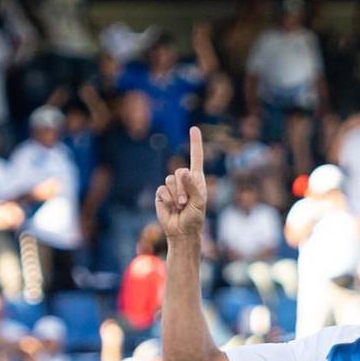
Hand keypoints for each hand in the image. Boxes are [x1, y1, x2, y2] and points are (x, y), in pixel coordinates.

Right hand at [153, 125, 206, 241]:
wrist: (182, 232)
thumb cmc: (194, 218)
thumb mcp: (199, 202)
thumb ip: (193, 186)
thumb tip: (183, 171)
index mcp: (197, 179)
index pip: (196, 157)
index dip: (195, 143)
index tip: (194, 128)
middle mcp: (184, 180)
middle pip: (180, 171)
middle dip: (183, 188)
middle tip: (186, 203)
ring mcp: (172, 186)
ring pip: (169, 180)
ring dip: (175, 196)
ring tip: (180, 207)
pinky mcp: (161, 194)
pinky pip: (162, 190)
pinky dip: (167, 200)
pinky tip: (171, 208)